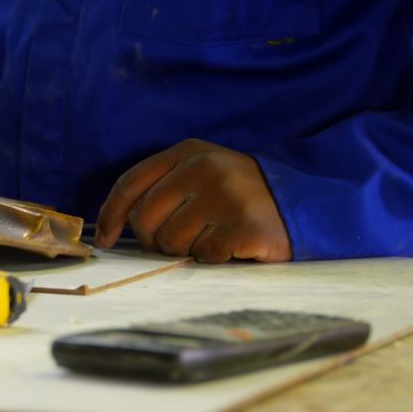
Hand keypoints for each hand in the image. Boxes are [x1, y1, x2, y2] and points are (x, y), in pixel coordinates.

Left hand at [95, 139, 291, 262]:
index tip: (107, 239)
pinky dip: (213, 259)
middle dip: (155, 239)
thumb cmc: (239, 200)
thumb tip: (115, 227)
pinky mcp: (242, 225)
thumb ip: (163, 190)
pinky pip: (202, 256)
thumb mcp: (201, 178)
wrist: (305, 206)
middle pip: (145, 218)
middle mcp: (204, 167)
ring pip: (170, 241)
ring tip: (214, 237)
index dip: (112, 215)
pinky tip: (232, 247)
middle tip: (184, 240)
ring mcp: (225, 195)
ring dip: (187, 250)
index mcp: (189, 152)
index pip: (131, 183)